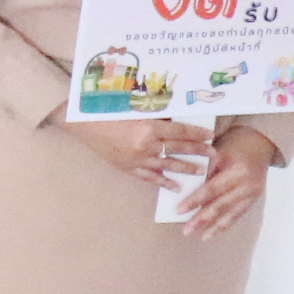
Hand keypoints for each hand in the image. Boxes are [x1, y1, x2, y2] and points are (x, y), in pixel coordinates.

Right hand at [72, 115, 210, 183]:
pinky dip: (163, 182)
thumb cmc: (105, 109)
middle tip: (214, 154)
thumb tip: (175, 119)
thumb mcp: (132, 107)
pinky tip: (176, 186)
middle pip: (178, 148)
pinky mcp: (128, 167)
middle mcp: (146, 145)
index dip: (197, 134)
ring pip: (168, 165)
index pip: (180, 132)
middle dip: (198, 151)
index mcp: (148, 127)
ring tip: (201, 171)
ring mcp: (137, 159)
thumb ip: (154, 114)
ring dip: (186, 168)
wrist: (80, 123)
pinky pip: (149, 177)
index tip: (210, 135)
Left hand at [179, 126, 279, 238]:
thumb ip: (204, 169)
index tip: (179, 211)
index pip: (212, 189)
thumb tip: (184, 190)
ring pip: (231, 214)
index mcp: (238, 171)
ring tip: (200, 236)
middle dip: (202, 219)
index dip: (195, 200)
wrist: (260, 142)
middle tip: (186, 230)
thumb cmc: (235, 144)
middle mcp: (248, 185)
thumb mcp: (218, 151)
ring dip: (214, 226)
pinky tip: (213, 232)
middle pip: (222, 205)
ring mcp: (254, 193)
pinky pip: (238, 214)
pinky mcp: (254, 199)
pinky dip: (225, 224)